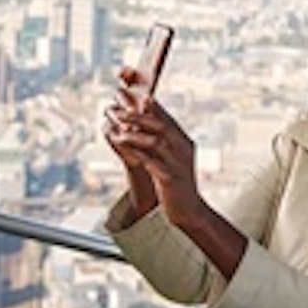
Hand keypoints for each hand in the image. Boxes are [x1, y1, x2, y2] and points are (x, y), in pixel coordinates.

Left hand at [105, 74, 206, 229]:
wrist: (190, 211)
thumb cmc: (178, 183)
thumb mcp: (174, 158)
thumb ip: (165, 141)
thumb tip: (150, 124)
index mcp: (184, 142)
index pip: (167, 119)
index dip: (151, 107)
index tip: (135, 97)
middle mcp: (183, 150)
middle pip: (161, 126)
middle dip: (137, 117)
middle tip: (118, 112)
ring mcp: (178, 164)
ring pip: (155, 142)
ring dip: (134, 135)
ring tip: (118, 132)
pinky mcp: (170, 179)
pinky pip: (152, 163)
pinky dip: (137, 155)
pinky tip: (125, 151)